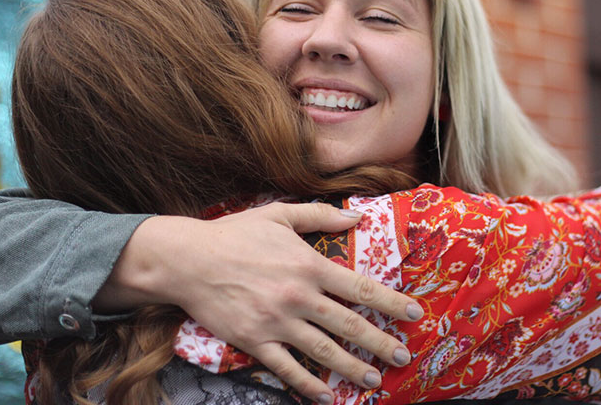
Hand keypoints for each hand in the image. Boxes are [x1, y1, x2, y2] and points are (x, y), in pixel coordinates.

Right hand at [96, 202, 422, 402]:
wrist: (187, 260)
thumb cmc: (234, 234)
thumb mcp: (279, 215)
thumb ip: (320, 215)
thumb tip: (356, 217)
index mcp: (308, 264)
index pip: (359, 287)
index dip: (389, 302)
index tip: (413, 313)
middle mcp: (298, 296)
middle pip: (348, 324)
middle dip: (379, 341)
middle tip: (402, 356)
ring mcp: (277, 322)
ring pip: (323, 350)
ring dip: (351, 367)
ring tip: (374, 379)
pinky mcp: (254, 341)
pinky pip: (286, 368)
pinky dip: (308, 384)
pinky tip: (326, 396)